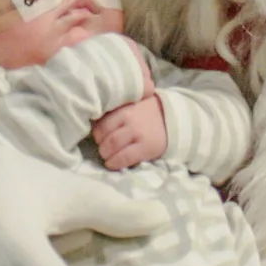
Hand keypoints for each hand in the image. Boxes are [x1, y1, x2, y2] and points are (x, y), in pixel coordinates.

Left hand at [92, 50, 164, 168]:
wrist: (173, 120)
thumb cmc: (147, 111)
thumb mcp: (131, 102)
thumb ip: (115, 107)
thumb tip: (92, 117)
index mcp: (124, 104)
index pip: (100, 119)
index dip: (96, 130)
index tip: (99, 135)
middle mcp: (129, 117)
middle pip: (103, 134)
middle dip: (99, 143)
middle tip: (102, 146)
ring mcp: (137, 132)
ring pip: (110, 146)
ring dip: (105, 154)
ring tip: (107, 155)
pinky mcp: (145, 147)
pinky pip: (123, 158)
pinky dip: (114, 163)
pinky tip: (112, 163)